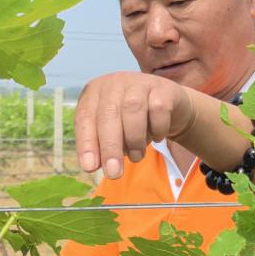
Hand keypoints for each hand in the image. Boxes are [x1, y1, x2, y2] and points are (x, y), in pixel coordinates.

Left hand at [74, 72, 196, 177]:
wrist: (169, 105)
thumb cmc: (133, 121)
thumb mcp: (113, 132)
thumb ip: (101, 145)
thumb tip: (92, 166)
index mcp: (94, 92)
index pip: (85, 117)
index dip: (86, 142)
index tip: (90, 167)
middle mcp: (114, 83)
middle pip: (108, 114)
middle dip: (110, 147)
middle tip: (114, 173)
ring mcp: (139, 82)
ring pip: (133, 108)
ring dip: (134, 139)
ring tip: (137, 157)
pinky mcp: (162, 88)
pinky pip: (159, 109)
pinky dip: (157, 129)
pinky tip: (158, 137)